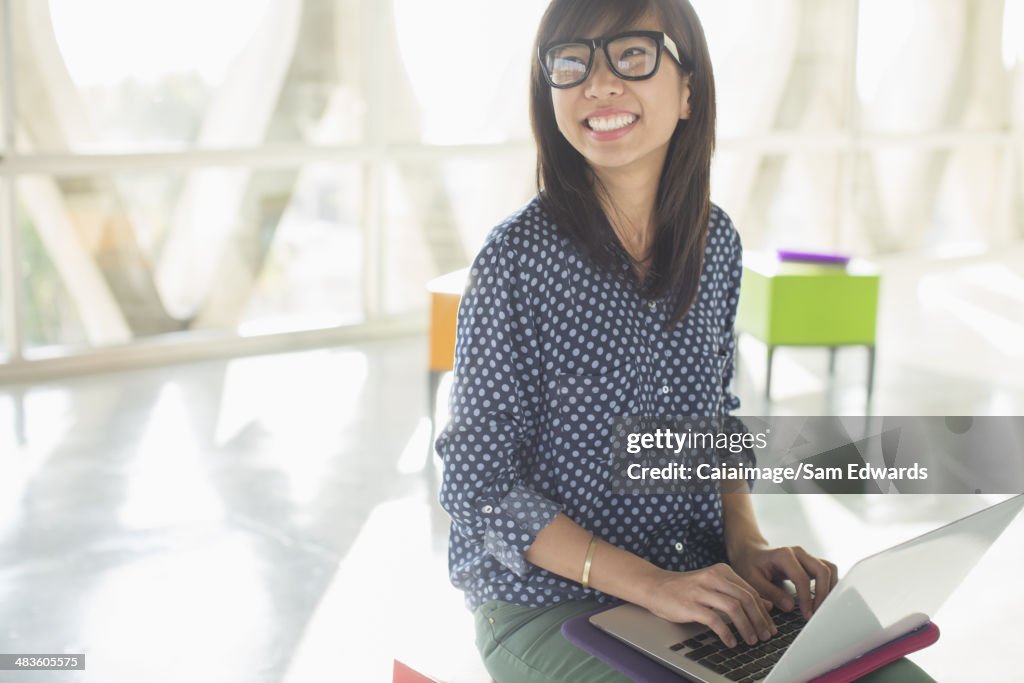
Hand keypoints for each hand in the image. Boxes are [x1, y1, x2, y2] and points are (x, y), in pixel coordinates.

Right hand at [643, 564, 777, 647]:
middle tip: (765, 636)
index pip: (750, 591)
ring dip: (746, 627)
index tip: (770, 626)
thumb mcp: (715, 586)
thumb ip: (739, 593)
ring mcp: (700, 591)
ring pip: (733, 608)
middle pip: (745, 599)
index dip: (763, 611)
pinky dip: (726, 633)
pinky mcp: (690, 605)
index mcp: (721, 571)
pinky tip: (731, 642)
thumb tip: (767, 605)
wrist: (655, 586)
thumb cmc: (686, 588)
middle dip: (759, 620)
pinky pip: (714, 620)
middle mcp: (712, 578)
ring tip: (751, 640)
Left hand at [729, 542, 838, 618]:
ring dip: (830, 589)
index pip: (802, 578)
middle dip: (823, 594)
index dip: (806, 598)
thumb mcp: (752, 580)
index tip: (806, 614)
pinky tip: (823, 599)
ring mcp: (806, 556)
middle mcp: (798, 553)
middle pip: (822, 570)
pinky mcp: (810, 562)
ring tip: (822, 607)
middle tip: (817, 613)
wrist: (750, 553)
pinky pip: (827, 571)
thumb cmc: (750, 565)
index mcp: (783, 555)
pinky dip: (829, 585)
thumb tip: (790, 607)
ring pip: (829, 569)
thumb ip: (770, 593)